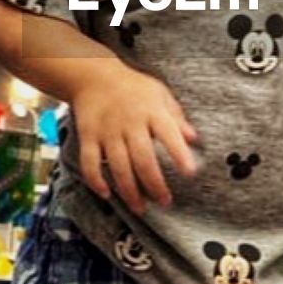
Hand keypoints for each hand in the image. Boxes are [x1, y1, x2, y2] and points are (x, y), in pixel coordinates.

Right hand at [70, 68, 198, 214]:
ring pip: (118, 166)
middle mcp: (129, 123)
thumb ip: (177, 117)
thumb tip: (193, 138)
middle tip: (164, 201)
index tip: (190, 172)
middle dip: (154, 184)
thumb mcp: (159, 94)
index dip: (179, 154)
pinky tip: (106, 193)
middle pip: (142, 159)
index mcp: (151, 112)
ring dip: (129, 191)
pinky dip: (96, 180)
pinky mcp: (89, 137)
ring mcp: (107, 131)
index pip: (168, 133)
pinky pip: (90, 163)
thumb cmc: (132, 87)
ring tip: (140, 208)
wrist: (93, 75)